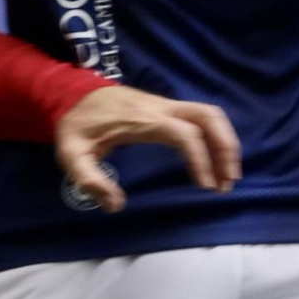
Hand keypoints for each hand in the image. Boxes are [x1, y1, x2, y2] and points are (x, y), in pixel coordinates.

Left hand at [54, 84, 241, 210]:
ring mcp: (165, 104)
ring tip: (226, 176)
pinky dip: (214, 136)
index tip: (205, 186)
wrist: (71, 93)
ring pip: (209, 113)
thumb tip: (115, 205)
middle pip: (209, 116)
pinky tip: (214, 160)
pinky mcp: (165, 107)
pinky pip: (200, 116)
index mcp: (142, 119)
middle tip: (227, 182)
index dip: (200, 159)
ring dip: (224, 142)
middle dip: (225, 148)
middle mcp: (160, 107)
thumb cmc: (75, 126)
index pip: (184, 134)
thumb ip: (90, 180)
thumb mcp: (71, 155)